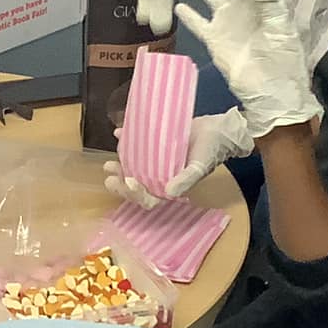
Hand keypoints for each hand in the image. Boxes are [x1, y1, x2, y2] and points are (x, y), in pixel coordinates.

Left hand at [105, 108, 253, 206]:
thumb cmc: (211, 151)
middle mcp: (160, 176)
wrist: (219, 130)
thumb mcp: (200, 167)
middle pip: (136, 185)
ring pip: (134, 168)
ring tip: (108, 164)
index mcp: (170, 186)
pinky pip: (138, 146)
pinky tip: (118, 134)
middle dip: (121, 183)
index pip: (149, 198)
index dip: (136, 194)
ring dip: (120, 166)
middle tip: (109, 175)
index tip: (127, 183)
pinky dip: (126, 141)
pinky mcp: (155, 144)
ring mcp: (156, 161)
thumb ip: (186, 180)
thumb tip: (169, 192)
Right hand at [173, 0, 319, 137]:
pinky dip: (189, 16)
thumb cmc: (284, 60)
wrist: (273, 93)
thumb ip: (270, 0)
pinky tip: (179, 5)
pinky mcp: (214, 40)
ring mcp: (227, 22)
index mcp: (262, 1)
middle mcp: (243, 6)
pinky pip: (199, 24)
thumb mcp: (282, 28)